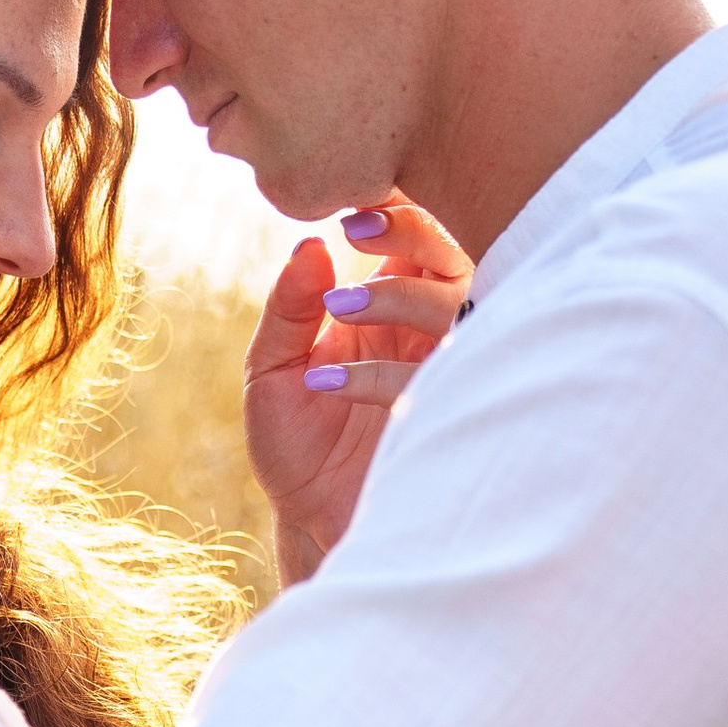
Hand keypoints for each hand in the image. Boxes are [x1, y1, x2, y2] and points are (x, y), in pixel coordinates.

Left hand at [245, 197, 472, 583]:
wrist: (311, 523)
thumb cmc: (296, 443)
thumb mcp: (272, 370)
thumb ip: (288, 309)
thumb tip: (312, 247)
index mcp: (389, 306)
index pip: (410, 239)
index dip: (394, 208)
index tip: (352, 203)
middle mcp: (424, 333)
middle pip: (454, 255)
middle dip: (415, 231)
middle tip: (358, 229)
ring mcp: (440, 374)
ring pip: (454, 308)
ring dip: (397, 296)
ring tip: (339, 307)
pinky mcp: (443, 419)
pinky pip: (431, 382)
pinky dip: (377, 373)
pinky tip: (327, 381)